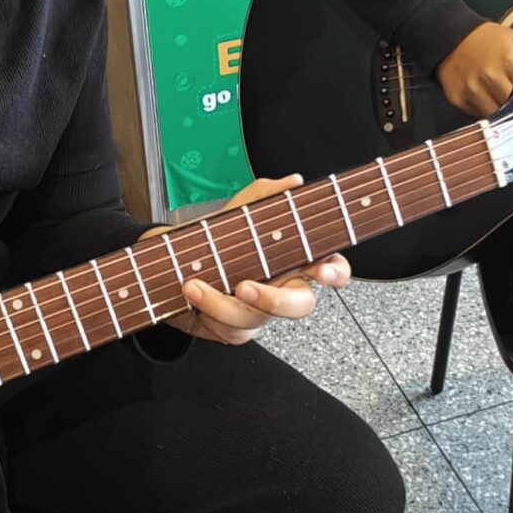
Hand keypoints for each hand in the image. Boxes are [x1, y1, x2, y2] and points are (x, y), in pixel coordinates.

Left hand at [162, 174, 353, 344]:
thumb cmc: (219, 242)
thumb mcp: (238, 214)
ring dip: (219, 303)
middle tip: (246, 288)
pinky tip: (192, 293)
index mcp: (294, 261)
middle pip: (300, 306)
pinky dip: (205, 309)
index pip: (330, 268)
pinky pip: (227, 328)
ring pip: (253, 319)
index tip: (322, 271)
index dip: (335, 272)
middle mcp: (282, 290)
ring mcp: (260, 313)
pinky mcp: (235, 330)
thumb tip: (292, 182)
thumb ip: (265, 195)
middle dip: (274, 301)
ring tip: (195, 286)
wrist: (178, 267)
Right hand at [437, 20, 512, 118]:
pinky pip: (479, 116)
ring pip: (498, 117)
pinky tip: (488, 100)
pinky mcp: (459, 99)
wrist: (452, 37)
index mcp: (509, 59)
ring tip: (505, 103)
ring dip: (505, 114)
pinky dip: (487, 112)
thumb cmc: (487, 40)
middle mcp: (490, 75)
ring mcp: (473, 89)